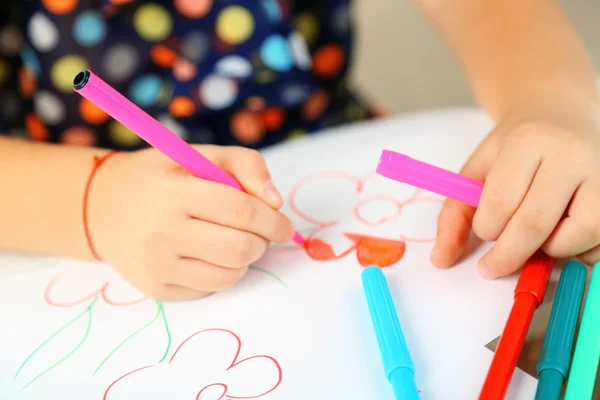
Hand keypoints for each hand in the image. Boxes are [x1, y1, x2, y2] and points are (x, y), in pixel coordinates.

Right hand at [87, 145, 292, 299]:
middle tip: (259, 233)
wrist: (103, 207)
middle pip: (239, 249)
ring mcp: (155, 265)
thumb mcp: (198, 154)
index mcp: (172, 191)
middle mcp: (159, 231)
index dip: (273, 221)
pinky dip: (223, 272)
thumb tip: (276, 203)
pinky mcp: (157, 288)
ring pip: (229, 275)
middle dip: (262, 242)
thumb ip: (245, 165)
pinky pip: (210, 289)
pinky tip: (208, 254)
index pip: (241, 212)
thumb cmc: (160, 176)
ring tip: (232, 240)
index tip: (284, 225)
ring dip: (245, 259)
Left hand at [431, 102, 599, 277]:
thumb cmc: (517, 147)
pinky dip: (580, 250)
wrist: (562, 114)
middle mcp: (572, 155)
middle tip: (494, 266)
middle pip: (535, 224)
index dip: (487, 228)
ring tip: (538, 234)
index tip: (484, 231)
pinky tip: (565, 232)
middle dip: (509, 255)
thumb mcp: (478, 168)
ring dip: (549, 251)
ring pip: (577, 237)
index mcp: (528, 141)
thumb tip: (440, 260)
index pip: (501, 202)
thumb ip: (455, 213)